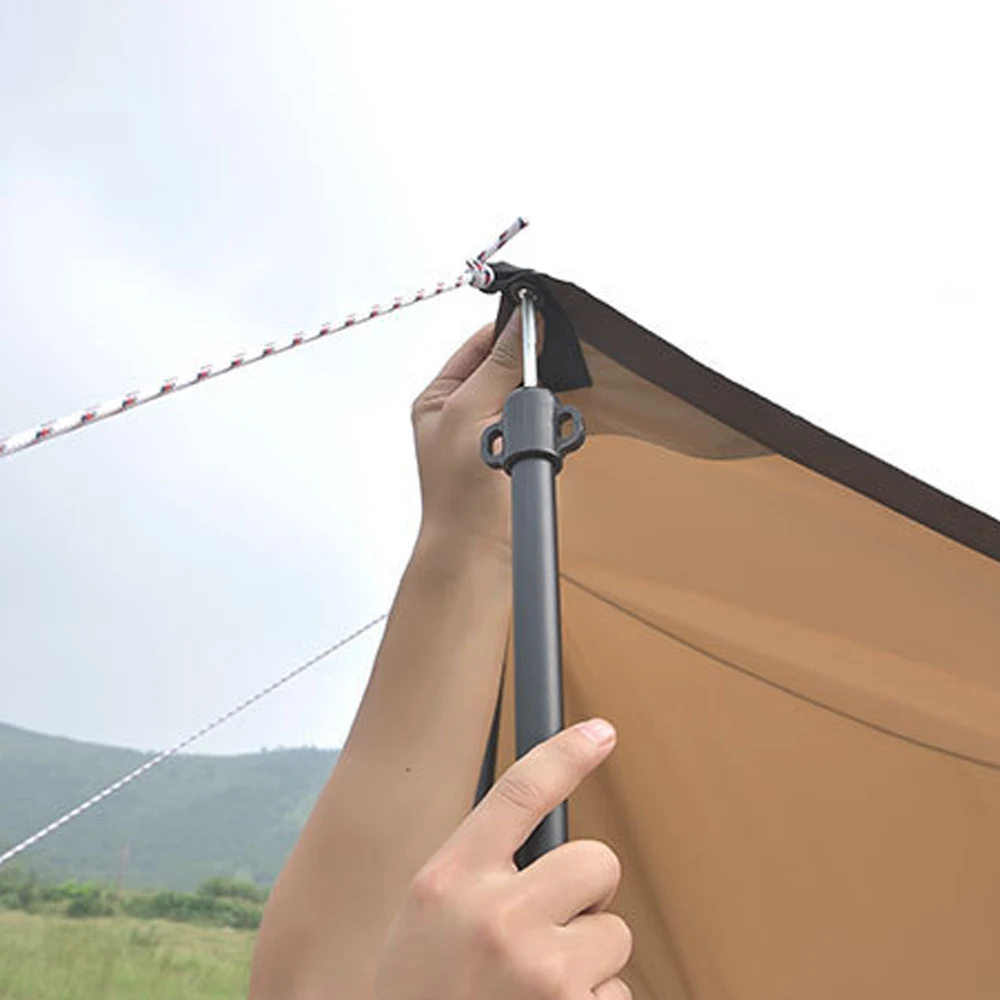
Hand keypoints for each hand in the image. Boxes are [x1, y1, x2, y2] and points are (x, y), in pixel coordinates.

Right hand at [374, 720, 632, 999]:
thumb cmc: (420, 998)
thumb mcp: (427, 921)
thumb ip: (478, 878)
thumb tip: (549, 853)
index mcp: (449, 881)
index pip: (518, 792)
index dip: (566, 754)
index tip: (603, 733)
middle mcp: (496, 917)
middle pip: (596, 862)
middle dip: (587, 893)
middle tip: (553, 928)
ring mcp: (540, 972)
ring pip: (614, 934)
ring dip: (588, 963)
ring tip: (535, 995)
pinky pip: (619, 996)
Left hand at [411, 309, 530, 548]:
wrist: (481, 548)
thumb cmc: (458, 493)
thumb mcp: (468, 411)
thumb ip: (498, 365)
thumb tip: (522, 328)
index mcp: (441, 397)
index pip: (479, 345)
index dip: (507, 329)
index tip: (537, 315)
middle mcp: (465, 411)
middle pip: (507, 366)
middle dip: (529, 363)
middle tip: (551, 354)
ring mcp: (495, 432)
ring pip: (530, 393)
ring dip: (542, 395)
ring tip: (544, 401)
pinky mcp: (521, 451)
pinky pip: (544, 421)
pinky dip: (553, 420)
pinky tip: (552, 426)